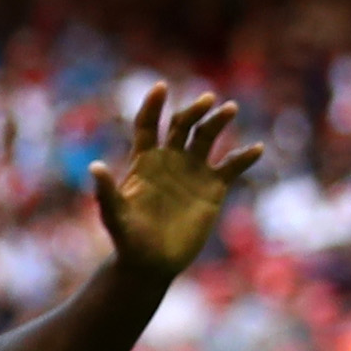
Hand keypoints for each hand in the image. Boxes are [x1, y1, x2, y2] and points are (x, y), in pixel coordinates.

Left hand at [91, 86, 261, 279]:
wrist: (151, 264)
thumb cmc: (128, 240)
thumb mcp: (114, 216)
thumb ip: (105, 192)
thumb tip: (94, 167)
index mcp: (145, 161)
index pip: (148, 125)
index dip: (153, 105)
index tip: (160, 87)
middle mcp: (170, 159)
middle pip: (183, 124)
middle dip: (194, 110)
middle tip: (207, 101)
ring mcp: (193, 171)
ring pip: (208, 137)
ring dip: (218, 121)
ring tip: (229, 109)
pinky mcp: (213, 187)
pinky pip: (232, 166)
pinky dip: (244, 157)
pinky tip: (256, 149)